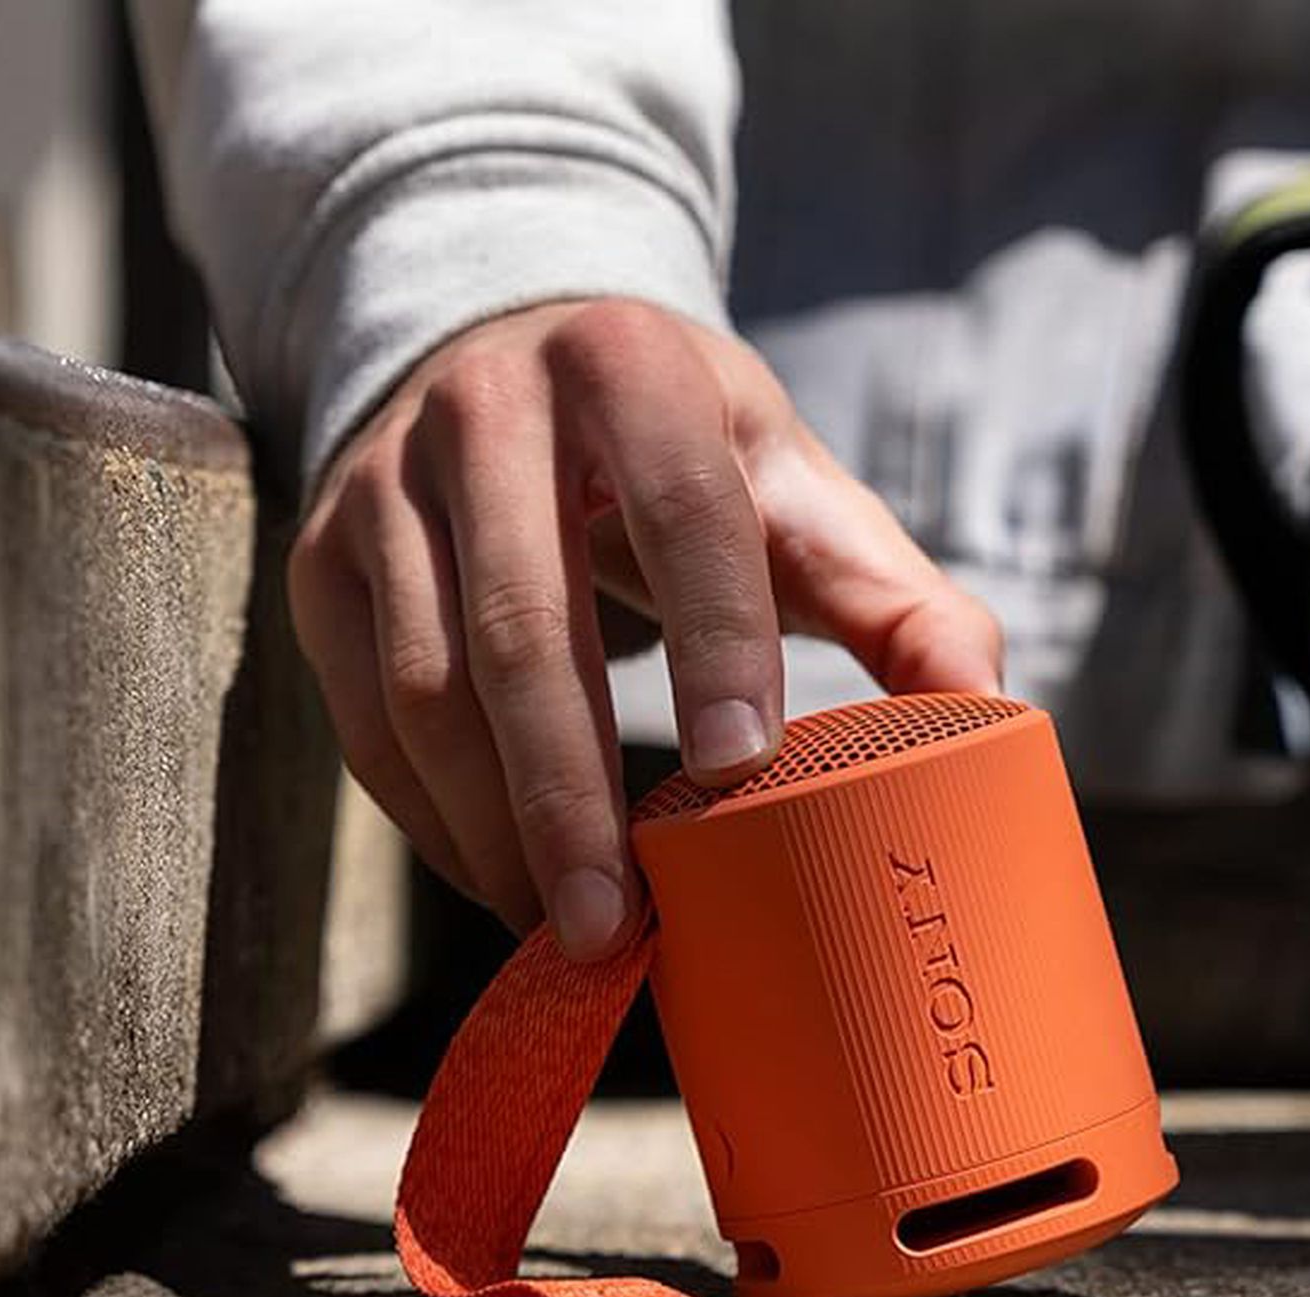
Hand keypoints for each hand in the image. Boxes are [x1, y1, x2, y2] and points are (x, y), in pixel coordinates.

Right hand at [288, 298, 1003, 960]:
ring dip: (495, 828)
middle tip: (621, 924)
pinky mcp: (323, 560)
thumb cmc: (680, 452)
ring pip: (424, 685)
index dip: (714, 646)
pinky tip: (499, 881)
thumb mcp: (792, 485)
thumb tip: (987, 714)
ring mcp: (384, 484)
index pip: (681, 512)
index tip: (739, 779)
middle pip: (522, 626)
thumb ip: (896, 594)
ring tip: (565, 931)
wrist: (503, 352)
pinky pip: (362, 718)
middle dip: (572, 797)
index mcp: (631, 367)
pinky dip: (431, 819)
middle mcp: (486, 406)